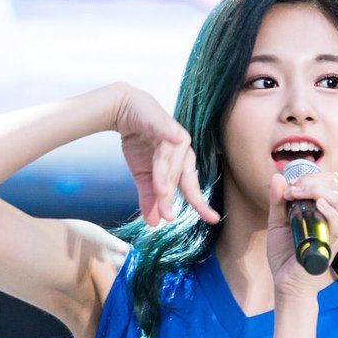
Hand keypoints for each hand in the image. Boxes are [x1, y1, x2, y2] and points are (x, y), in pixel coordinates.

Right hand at [111, 86, 219, 226]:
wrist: (125, 113)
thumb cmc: (140, 143)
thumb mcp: (144, 176)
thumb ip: (150, 199)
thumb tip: (153, 224)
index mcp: (181, 166)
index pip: (191, 188)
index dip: (200, 204)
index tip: (212, 220)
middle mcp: (183, 152)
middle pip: (181, 179)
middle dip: (171, 198)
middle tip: (169, 218)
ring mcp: (176, 137)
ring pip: (172, 162)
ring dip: (164, 178)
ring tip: (159, 193)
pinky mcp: (165, 124)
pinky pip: (166, 138)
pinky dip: (167, 145)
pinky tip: (170, 148)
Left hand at [266, 169, 337, 295]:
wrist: (285, 282)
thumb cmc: (284, 254)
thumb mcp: (277, 222)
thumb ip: (277, 201)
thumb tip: (277, 177)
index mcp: (323, 211)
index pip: (326, 182)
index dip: (309, 176)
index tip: (289, 184)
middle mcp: (333, 218)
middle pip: (332, 186)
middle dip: (310, 181)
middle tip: (290, 190)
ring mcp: (335, 231)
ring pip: (337, 200)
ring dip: (315, 191)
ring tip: (295, 195)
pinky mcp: (332, 244)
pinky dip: (329, 211)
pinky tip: (318, 204)